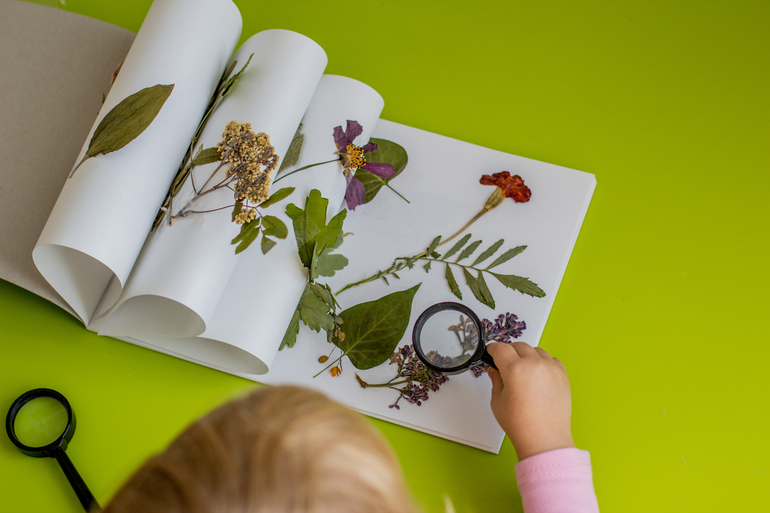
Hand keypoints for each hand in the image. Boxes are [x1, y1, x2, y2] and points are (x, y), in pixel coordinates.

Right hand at [487, 342, 573, 460]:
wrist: (544, 439)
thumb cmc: (521, 424)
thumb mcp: (498, 401)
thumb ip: (496, 380)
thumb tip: (496, 371)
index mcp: (515, 369)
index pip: (501, 348)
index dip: (493, 349)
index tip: (491, 352)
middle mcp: (534, 364)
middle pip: (519, 346)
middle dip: (509, 352)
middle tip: (505, 363)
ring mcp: (551, 369)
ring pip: (536, 350)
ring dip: (527, 355)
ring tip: (523, 370)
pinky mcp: (562, 376)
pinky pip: (551, 360)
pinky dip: (543, 362)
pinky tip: (537, 374)